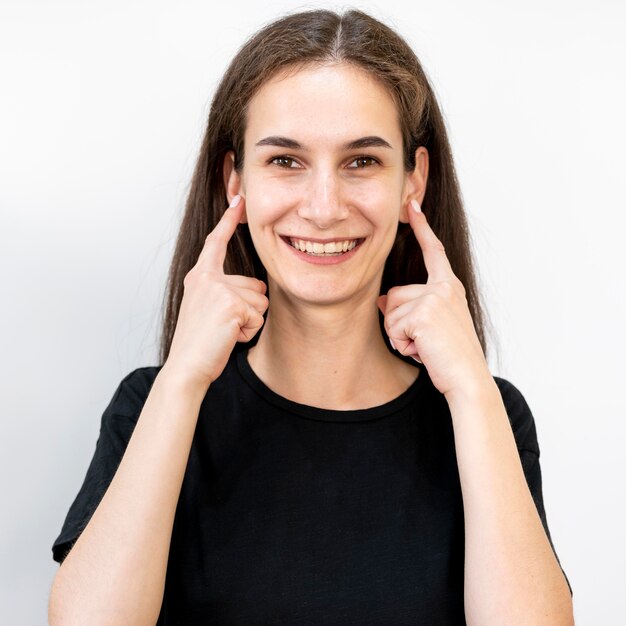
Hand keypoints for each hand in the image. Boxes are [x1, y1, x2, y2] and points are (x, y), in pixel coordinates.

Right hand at [165, 195, 267, 388]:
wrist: (186, 366)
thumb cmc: (199, 343)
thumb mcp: (207, 309)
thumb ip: (224, 292)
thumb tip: (257, 289)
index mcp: (200, 276)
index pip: (216, 243)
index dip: (228, 221)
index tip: (239, 199)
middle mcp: (207, 278)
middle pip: (255, 285)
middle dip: (249, 309)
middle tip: (223, 326)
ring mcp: (219, 290)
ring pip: (260, 302)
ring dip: (250, 322)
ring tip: (225, 331)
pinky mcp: (231, 304)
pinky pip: (258, 318)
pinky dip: (248, 332)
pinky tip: (228, 337)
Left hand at [377, 203, 490, 399]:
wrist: (468, 379)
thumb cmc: (450, 356)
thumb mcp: (429, 327)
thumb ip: (409, 308)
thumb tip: (382, 301)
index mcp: (449, 287)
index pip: (433, 252)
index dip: (421, 228)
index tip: (412, 205)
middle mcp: (444, 288)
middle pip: (394, 295)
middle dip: (399, 323)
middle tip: (426, 341)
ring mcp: (435, 298)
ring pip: (391, 313)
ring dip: (401, 336)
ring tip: (427, 347)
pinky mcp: (424, 313)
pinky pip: (393, 328)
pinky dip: (403, 345)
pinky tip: (424, 351)